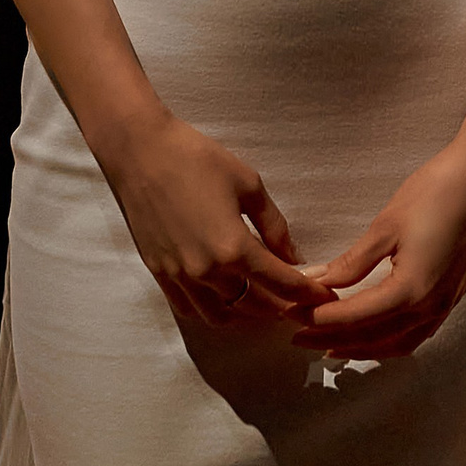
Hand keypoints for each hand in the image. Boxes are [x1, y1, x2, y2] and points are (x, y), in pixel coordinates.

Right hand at [102, 110, 320, 332]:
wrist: (140, 149)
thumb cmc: (197, 157)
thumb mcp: (248, 183)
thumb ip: (274, 225)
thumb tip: (293, 256)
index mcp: (234, 248)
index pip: (281, 284)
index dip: (308, 294)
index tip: (325, 298)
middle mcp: (207, 272)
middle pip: (255, 306)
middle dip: (282, 305)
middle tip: (297, 299)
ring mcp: (180, 276)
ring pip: (223, 316)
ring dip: (247, 313)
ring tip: (262, 300)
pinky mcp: (159, 273)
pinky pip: (190, 310)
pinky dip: (212, 312)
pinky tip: (224, 299)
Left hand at [293, 140, 465, 361]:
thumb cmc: (433, 194)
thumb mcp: (386, 226)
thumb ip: (352, 261)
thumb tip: (317, 279)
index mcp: (411, 291)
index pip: (354, 316)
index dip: (319, 318)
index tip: (291, 317)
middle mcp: (430, 308)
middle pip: (373, 338)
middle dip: (333, 338)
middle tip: (298, 337)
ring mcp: (444, 306)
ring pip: (396, 344)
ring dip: (361, 347)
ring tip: (328, 343)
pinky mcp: (451, 297)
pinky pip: (415, 335)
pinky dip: (388, 341)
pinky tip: (372, 334)